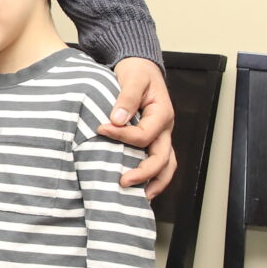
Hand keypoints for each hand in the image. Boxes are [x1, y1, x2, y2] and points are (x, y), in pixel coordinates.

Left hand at [101, 57, 176, 198]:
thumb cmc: (138, 72)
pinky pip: (158, 163)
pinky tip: (138, 189)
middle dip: (143, 173)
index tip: (100, 130)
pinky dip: (151, 178)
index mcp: (162, 114)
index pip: (144, 135)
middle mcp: (165, 130)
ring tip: (138, 199)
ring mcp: (161, 137)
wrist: (142, 69)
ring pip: (166, 166)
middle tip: (122, 182)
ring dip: (154, 183)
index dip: (122, 136)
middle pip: (162, 158)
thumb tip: (117, 120)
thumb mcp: (133, 78)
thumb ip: (126, 98)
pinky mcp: (154, 141)